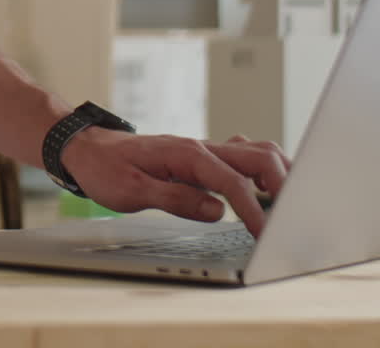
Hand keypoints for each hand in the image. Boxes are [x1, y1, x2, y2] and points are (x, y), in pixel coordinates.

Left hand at [62, 132, 289, 236]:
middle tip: (295, 215)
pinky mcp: (200, 158)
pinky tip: (266, 187)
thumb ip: (176, 199)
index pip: (232, 181)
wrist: (84, 148)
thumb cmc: (104, 168)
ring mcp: (202, 150)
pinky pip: (241, 156)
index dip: (253, 209)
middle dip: (283, 183)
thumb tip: (217, 210)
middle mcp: (200, 148)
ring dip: (278, 173)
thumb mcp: (131, 191)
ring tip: (292, 201)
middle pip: (258, 156)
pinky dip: (262, 170)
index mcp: (185, 155)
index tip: (265, 233)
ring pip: (255, 152)